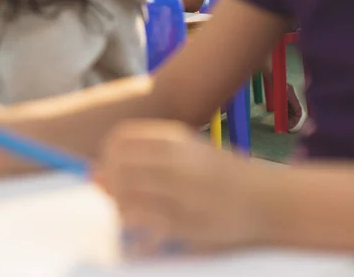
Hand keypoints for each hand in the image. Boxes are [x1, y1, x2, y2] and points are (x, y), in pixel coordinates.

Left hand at [101, 120, 264, 256]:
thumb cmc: (221, 174)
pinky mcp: (184, 222)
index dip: (106, 154)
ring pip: (124, 194)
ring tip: (129, 207)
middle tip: (112, 192)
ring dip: (117, 203)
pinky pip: (140, 220)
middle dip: (106, 181)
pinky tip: (142, 224)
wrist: (266, 200)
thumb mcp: (188, 150)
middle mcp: (177, 159)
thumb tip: (95, 172)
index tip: (108, 166)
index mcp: (177, 137)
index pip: (121, 139)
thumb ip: (146, 155)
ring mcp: (181, 191)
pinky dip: (132, 222)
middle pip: (118, 166)